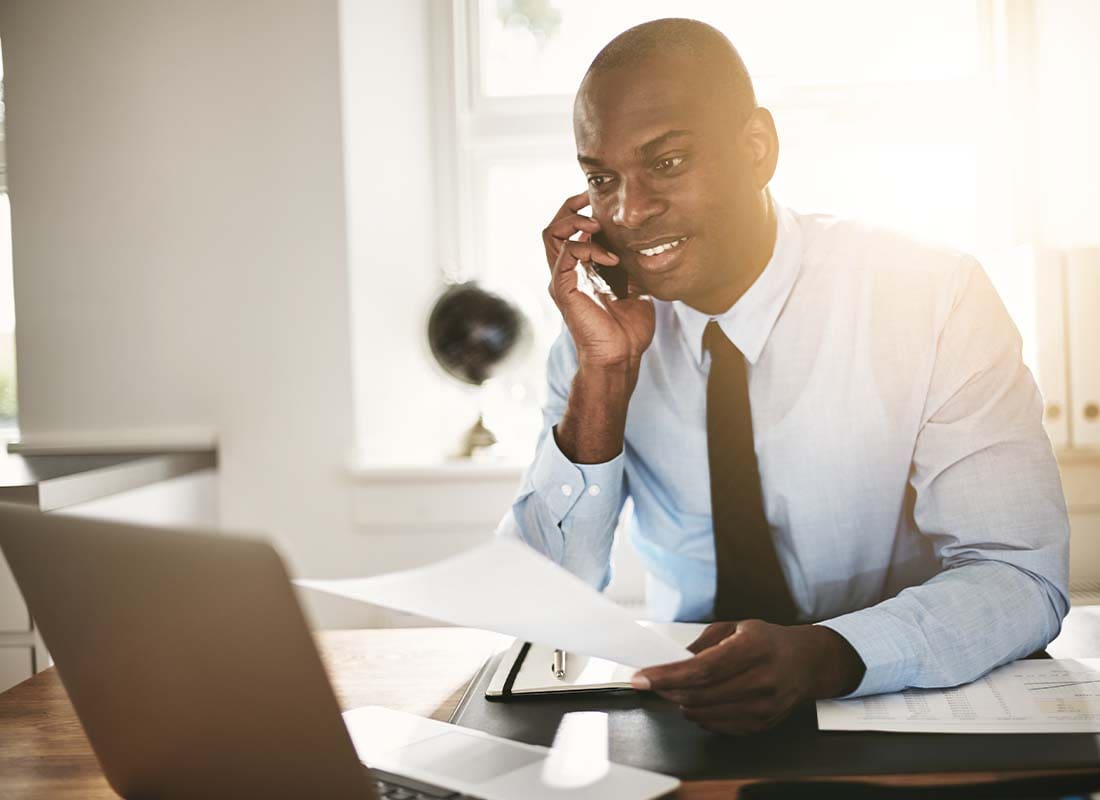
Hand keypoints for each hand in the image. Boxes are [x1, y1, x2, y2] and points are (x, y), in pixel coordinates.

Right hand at [543, 192, 654, 369]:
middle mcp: (565, 272)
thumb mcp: (634, 287)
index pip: (568, 231)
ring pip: (551, 234)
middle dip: (571, 207)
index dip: (579, 210)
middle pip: (553, 227)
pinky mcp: (563, 289)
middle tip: (592, 200)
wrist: (621, 356)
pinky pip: (565, 254)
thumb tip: (643, 246)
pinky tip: (609, 257)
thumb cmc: (628, 328)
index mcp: (579, 270)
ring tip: (597, 225)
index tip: (599, 201)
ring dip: (573, 222)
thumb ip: (630, 266)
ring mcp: (562, 280)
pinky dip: (587, 248)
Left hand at [630, 620, 864, 734]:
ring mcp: (765, 706)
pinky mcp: (763, 723)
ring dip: (683, 704)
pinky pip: (719, 726)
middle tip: (652, 682)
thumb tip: (670, 661)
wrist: (807, 662)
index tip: (643, 677)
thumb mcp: (735, 627)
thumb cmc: (767, 640)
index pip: (703, 669)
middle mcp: (762, 679)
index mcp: (754, 648)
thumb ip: (701, 644)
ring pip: (707, 715)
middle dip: (668, 691)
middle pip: (701, 695)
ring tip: (676, 690)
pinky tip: (698, 702)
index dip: (668, 676)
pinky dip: (701, 715)